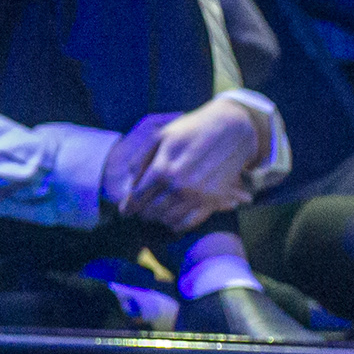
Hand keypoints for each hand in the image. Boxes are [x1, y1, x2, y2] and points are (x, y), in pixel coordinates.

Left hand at [113, 100, 267, 230]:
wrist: (229, 129)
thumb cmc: (190, 129)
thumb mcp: (160, 135)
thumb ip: (141, 159)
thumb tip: (131, 183)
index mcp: (163, 169)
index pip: (138, 198)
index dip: (129, 206)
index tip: (125, 211)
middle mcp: (179, 186)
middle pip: (152, 212)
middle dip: (143, 213)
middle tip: (141, 211)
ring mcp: (197, 195)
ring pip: (169, 220)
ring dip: (159, 219)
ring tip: (156, 212)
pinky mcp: (213, 201)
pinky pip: (190, 223)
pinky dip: (178, 224)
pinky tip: (173, 217)